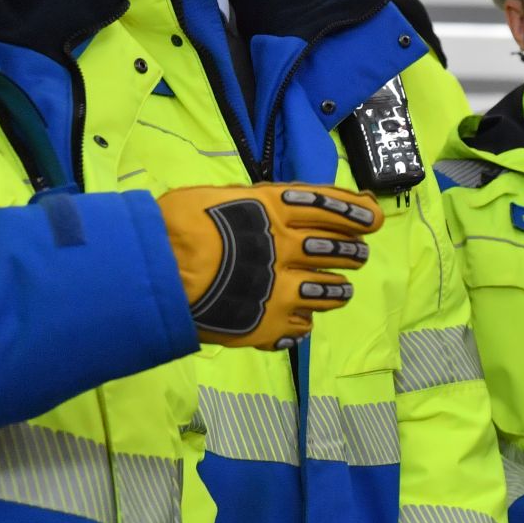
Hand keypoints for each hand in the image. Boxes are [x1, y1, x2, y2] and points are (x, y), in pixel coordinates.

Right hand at [158, 184, 380, 348]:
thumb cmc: (173, 227)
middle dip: (354, 253)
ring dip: (338, 290)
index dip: (358, 213)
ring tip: (338, 290)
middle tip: (357, 255)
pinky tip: (297, 319)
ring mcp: (282, 290)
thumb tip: (283, 202)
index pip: (332, 209)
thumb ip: (254, 202)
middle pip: (340, 251)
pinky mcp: (270, 324)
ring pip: (332, 292)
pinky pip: (304, 325)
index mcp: (274, 212)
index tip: (373, 219)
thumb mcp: (215, 197)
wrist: (150, 274)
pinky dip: (303, 321)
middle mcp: (288, 249)